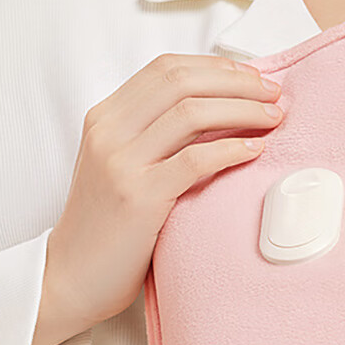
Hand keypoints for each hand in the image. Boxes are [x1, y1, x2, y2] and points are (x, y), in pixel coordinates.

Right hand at [34, 53, 285, 344]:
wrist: (70, 278)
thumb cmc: (107, 225)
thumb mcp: (120, 164)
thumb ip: (154, 133)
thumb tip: (220, 107)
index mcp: (104, 117)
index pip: (166, 68)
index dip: (215, 66)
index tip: (252, 76)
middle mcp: (108, 132)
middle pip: (182, 82)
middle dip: (237, 82)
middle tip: (273, 93)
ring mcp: (120, 163)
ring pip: (191, 113)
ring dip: (242, 109)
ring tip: (273, 118)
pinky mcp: (138, 197)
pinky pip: (195, 160)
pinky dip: (232, 149)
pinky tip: (255, 150)